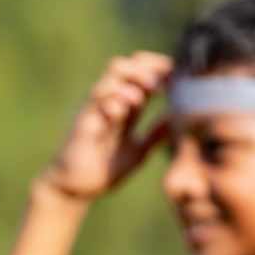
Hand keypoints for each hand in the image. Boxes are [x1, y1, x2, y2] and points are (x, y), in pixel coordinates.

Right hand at [39, 51, 171, 201]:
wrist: (77, 190)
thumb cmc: (105, 170)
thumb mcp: (139, 152)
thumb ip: (155, 135)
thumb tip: (177, 119)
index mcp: (124, 106)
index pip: (141, 73)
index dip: (159, 69)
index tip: (178, 76)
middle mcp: (110, 100)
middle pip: (128, 64)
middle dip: (149, 66)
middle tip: (165, 81)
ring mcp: (96, 107)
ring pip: (113, 73)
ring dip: (135, 77)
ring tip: (150, 92)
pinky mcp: (83, 119)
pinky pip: (97, 96)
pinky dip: (114, 96)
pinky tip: (126, 108)